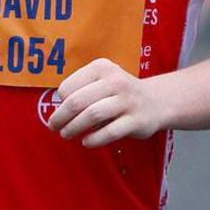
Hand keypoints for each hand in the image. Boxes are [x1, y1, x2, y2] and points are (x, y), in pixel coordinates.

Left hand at [47, 58, 181, 146]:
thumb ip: (80, 89)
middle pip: (77, 101)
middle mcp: (115, 81)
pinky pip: (109, 132)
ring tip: (67, 134)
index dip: (59, 102)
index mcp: (102, 68)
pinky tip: (87, 141)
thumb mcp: (101, 80)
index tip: (60, 109)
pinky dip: (93, 139)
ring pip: (92, 115)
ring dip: (74, 128)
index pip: (68, 86)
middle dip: (60, 117)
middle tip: (54, 126)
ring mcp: (127, 101)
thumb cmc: (118, 93)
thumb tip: (56, 109)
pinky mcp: (136, 121)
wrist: (155, 101)